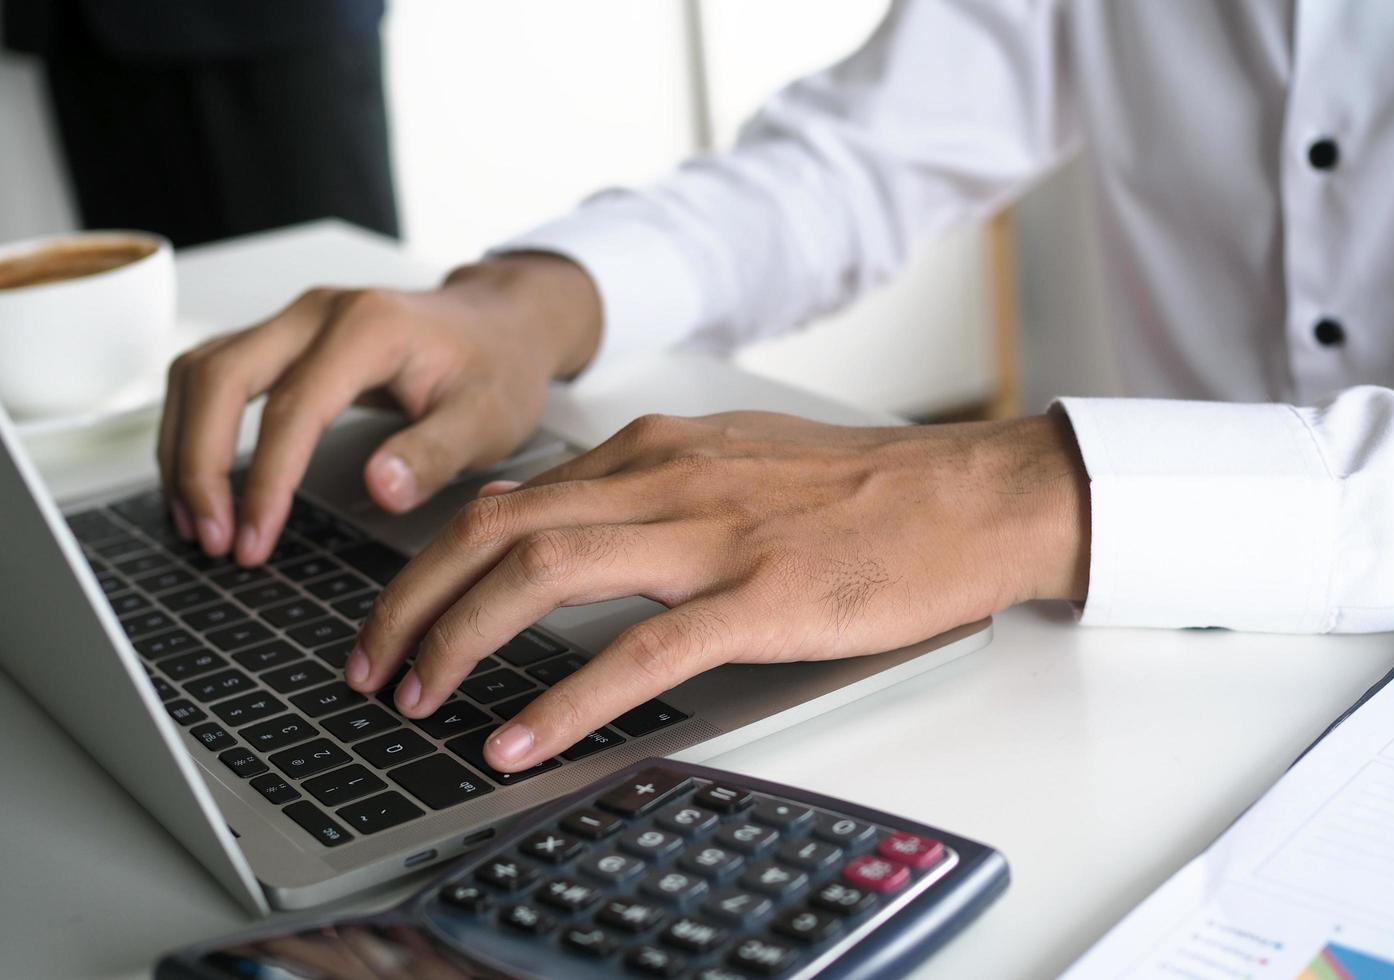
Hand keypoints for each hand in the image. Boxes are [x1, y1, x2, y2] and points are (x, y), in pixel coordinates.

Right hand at [156, 254, 601, 564]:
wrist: (500, 325)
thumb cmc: (496, 370)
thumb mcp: (488, 420)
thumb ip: (436, 453)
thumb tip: (381, 488)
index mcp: (369, 328)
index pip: (292, 409)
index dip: (264, 481)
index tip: (253, 542)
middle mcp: (318, 313)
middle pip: (218, 378)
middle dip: (200, 465)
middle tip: (211, 540)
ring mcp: (294, 320)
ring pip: (200, 372)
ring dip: (184, 448)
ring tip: (196, 524)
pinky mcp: (283, 338)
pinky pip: (212, 376)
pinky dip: (193, 430)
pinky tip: (202, 486)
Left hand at [346, 410, 1089, 770]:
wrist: (970, 494)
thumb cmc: (861, 487)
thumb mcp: (733, 460)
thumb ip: (641, 487)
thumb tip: (551, 522)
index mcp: (653, 448)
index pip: (506, 499)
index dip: (432, 562)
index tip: (397, 615)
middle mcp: (663, 478)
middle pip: (496, 531)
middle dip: (412, 602)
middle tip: (371, 666)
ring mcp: (709, 535)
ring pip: (542, 575)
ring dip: (460, 641)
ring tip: (416, 699)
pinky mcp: (759, 597)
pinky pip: (636, 653)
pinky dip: (561, 700)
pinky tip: (517, 739)